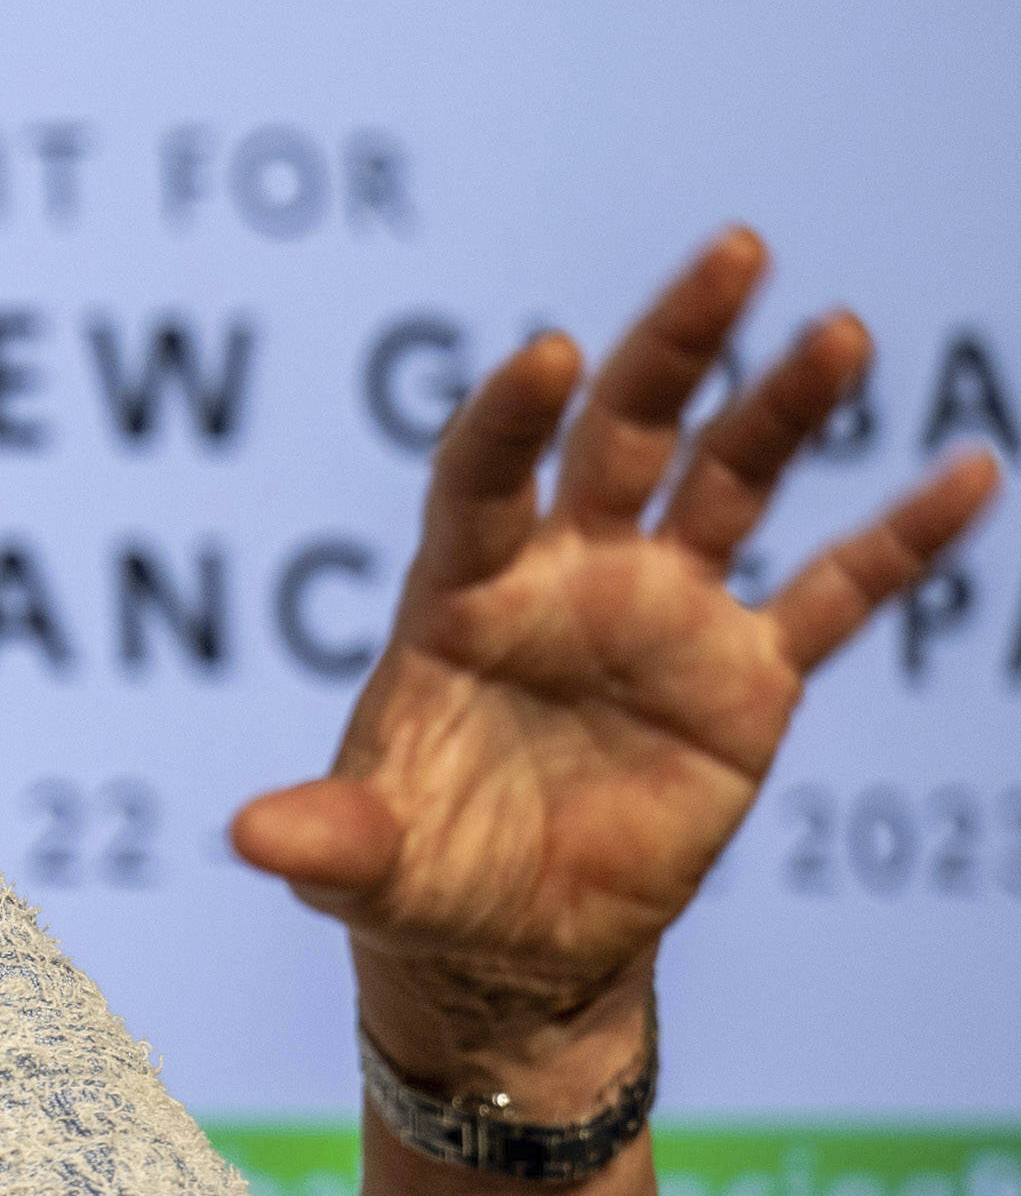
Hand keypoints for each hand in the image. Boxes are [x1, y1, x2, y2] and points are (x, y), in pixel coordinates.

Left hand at [233, 228, 1000, 1107]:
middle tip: (736, 252)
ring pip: (730, 482)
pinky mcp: (744, 678)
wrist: (507, 943)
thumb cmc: (414, 877)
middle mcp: (566, 576)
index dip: (508, 417)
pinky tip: (970, 473)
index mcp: (461, 593)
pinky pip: (836, 597)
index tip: (549, 356)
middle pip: (621, 433)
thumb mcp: (360, 866)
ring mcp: (662, 614)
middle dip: (670, 345)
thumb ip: (325, 839)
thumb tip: (246, 838)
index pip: (481, 477)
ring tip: (837, 332)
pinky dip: (902, 540)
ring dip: (783, 408)